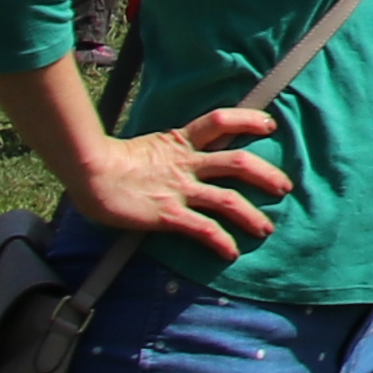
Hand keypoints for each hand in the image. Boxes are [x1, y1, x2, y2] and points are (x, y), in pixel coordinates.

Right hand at [73, 104, 291, 256]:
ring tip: (266, 228)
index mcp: (179, 141)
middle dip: (265, 174)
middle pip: (237, 162)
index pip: (220, 120)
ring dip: (251, 215)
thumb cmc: (108, 163)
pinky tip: (230, 252)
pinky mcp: (169, 214)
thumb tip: (173, 161)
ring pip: (228, 199)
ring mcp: (179, 189)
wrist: (89, 173)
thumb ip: (165, 154)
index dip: (248, 120)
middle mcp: (186, 163)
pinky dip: (221, 241)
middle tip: (283, 186)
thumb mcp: (146, 148)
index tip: (269, 125)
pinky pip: (204, 229)